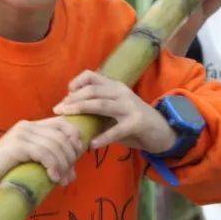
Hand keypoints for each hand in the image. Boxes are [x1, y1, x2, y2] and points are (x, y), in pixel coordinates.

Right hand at [0, 117, 84, 184]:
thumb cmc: (9, 169)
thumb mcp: (34, 161)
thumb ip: (52, 162)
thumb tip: (72, 174)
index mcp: (34, 126)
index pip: (62, 123)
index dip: (74, 136)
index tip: (78, 154)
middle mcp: (28, 126)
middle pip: (60, 136)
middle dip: (70, 156)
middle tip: (70, 175)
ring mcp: (22, 134)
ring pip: (53, 145)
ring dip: (62, 164)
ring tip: (62, 180)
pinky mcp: (17, 145)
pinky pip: (43, 153)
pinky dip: (52, 165)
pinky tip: (53, 177)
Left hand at [52, 71, 178, 153]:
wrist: (162, 131)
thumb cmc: (133, 121)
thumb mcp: (115, 109)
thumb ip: (98, 107)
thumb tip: (71, 111)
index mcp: (115, 86)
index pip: (91, 76)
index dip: (75, 83)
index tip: (66, 96)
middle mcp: (121, 93)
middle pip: (92, 90)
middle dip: (72, 99)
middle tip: (58, 109)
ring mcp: (130, 107)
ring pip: (101, 105)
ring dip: (82, 110)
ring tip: (68, 118)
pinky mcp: (136, 123)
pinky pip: (116, 130)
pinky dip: (103, 137)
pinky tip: (92, 144)